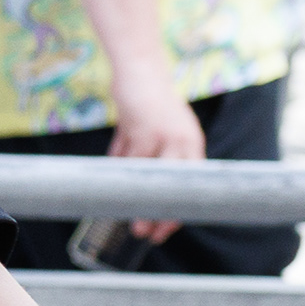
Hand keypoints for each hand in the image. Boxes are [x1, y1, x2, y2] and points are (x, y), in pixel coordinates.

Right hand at [105, 70, 204, 241]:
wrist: (142, 71)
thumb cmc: (151, 104)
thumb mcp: (162, 132)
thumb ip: (156, 157)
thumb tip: (139, 187)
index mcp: (192, 143)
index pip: (190, 184)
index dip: (179, 208)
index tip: (168, 229)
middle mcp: (181, 140)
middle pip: (172, 185)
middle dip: (159, 212)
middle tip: (148, 234)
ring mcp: (160, 134)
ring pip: (146, 177)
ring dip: (136, 200)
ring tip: (129, 221)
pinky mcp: (138, 128)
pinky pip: (124, 159)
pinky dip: (117, 174)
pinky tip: (111, 187)